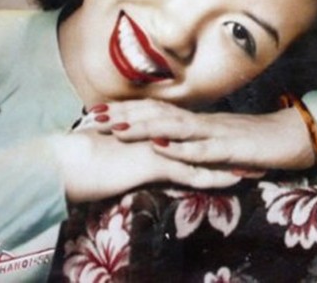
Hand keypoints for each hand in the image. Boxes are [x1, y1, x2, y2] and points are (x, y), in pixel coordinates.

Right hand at [49, 129, 241, 202]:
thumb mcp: (111, 159)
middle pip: (200, 144)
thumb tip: (133, 160)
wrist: (63, 162)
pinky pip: (188, 172)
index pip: (186, 138)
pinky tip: (230, 182)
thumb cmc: (81, 162)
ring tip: (253, 168)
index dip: (207, 142)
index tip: (228, 146)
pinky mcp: (152, 162)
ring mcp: (156, 148)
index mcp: (149, 135)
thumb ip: (126, 157)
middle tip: (252, 152)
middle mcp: (156, 137)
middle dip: (226, 149)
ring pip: (200, 156)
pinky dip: (211, 177)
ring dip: (227, 164)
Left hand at [87, 99, 315, 171]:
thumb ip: (194, 140)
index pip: (157, 111)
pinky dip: (181, 149)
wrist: (292, 136)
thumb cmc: (254, 141)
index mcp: (197, 120)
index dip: (127, 110)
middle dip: (125, 116)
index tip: (98, 111)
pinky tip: (161, 148)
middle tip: (93, 117)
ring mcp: (217, 133)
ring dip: (145, 128)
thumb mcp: (217, 140)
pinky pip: (204, 149)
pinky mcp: (232, 148)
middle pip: (159, 114)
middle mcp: (202, 122)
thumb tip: (167, 142)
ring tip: (117, 129)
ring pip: (176, 128)